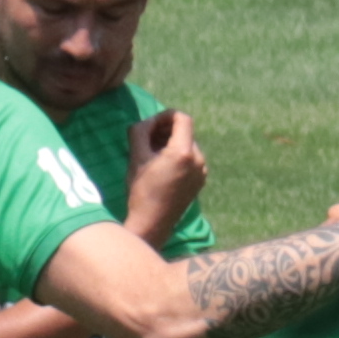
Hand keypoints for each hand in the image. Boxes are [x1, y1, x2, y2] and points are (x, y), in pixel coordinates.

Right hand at [125, 106, 209, 239]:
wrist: (153, 221)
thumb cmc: (141, 188)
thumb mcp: (136, 156)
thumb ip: (141, 131)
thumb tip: (148, 121)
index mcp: (184, 152)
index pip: (182, 118)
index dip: (166, 115)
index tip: (152, 123)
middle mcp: (199, 160)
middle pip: (185, 132)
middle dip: (166, 131)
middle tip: (147, 138)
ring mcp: (202, 171)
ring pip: (188, 146)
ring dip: (171, 143)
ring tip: (152, 153)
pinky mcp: (200, 181)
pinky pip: (191, 160)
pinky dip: (178, 156)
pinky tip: (162, 166)